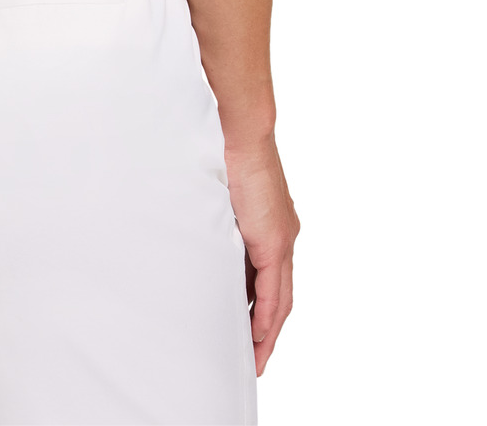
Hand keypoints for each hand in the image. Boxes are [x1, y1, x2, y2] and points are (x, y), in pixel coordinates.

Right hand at [224, 133, 298, 375]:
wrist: (241, 132)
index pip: (274, 280)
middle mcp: (284, 237)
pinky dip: (267, 315)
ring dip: (268, 331)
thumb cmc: (227, 154)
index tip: (252, 335)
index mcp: (273, 228)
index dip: (265, 311)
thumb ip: (224, 224)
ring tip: (255, 357)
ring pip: (281, 299)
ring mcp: (282, 239)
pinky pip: (274, 289)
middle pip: (282, 298)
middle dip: (269, 332)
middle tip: (255, 359)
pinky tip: (257, 334)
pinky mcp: (274, 239)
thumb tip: (207, 241)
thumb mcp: (226, 199)